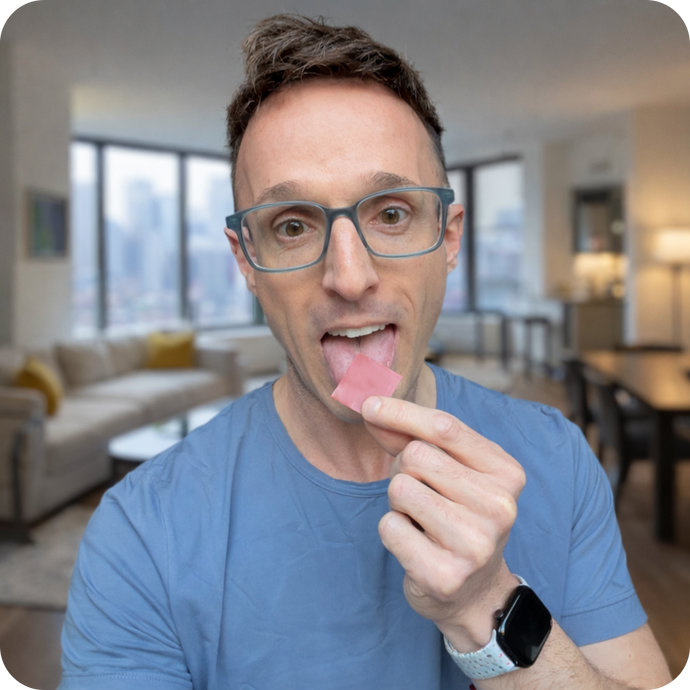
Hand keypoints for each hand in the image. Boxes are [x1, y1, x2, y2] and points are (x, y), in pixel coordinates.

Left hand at [361, 395, 525, 652]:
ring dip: (398, 503)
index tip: (369, 405)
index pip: (445, 427)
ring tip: (422, 522)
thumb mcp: (450, 472)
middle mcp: (499, 506)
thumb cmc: (458, 517)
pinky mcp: (446, 575)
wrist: (476, 592)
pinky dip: (392, 531)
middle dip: (405, 471)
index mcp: (506, 473)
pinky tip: (417, 546)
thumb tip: (372, 406)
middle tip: (421, 497)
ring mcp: (475, 544)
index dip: (400, 411)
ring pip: (400, 488)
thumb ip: (412, 437)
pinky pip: (389, 526)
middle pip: (416, 455)